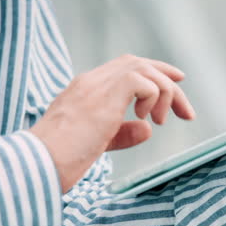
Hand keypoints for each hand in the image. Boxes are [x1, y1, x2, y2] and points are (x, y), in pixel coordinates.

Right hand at [30, 54, 195, 191]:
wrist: (38, 162)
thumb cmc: (60, 160)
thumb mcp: (97, 143)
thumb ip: (122, 134)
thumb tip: (147, 129)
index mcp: (86, 89)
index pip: (126, 68)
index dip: (154, 73)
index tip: (176, 86)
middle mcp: (91, 81)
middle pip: (140, 63)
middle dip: (169, 82)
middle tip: (186, 112)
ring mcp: (96, 85)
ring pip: (145, 69)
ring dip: (164, 93)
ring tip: (161, 121)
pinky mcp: (104, 95)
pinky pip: (143, 82)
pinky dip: (154, 98)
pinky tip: (146, 119)